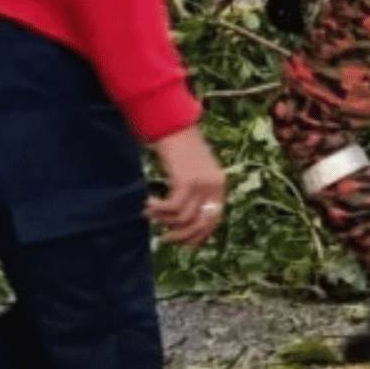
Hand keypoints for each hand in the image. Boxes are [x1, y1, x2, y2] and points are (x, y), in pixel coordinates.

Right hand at [145, 125, 226, 246]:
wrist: (174, 126)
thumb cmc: (182, 149)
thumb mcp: (197, 172)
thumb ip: (198, 193)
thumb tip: (186, 222)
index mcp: (220, 186)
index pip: (214, 220)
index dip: (199, 235)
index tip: (183, 242)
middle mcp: (215, 187)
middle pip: (202, 224)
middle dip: (183, 235)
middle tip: (166, 237)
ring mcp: (202, 184)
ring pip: (184, 218)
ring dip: (165, 220)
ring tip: (150, 214)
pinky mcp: (187, 181)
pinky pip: (173, 207)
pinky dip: (159, 210)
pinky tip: (149, 204)